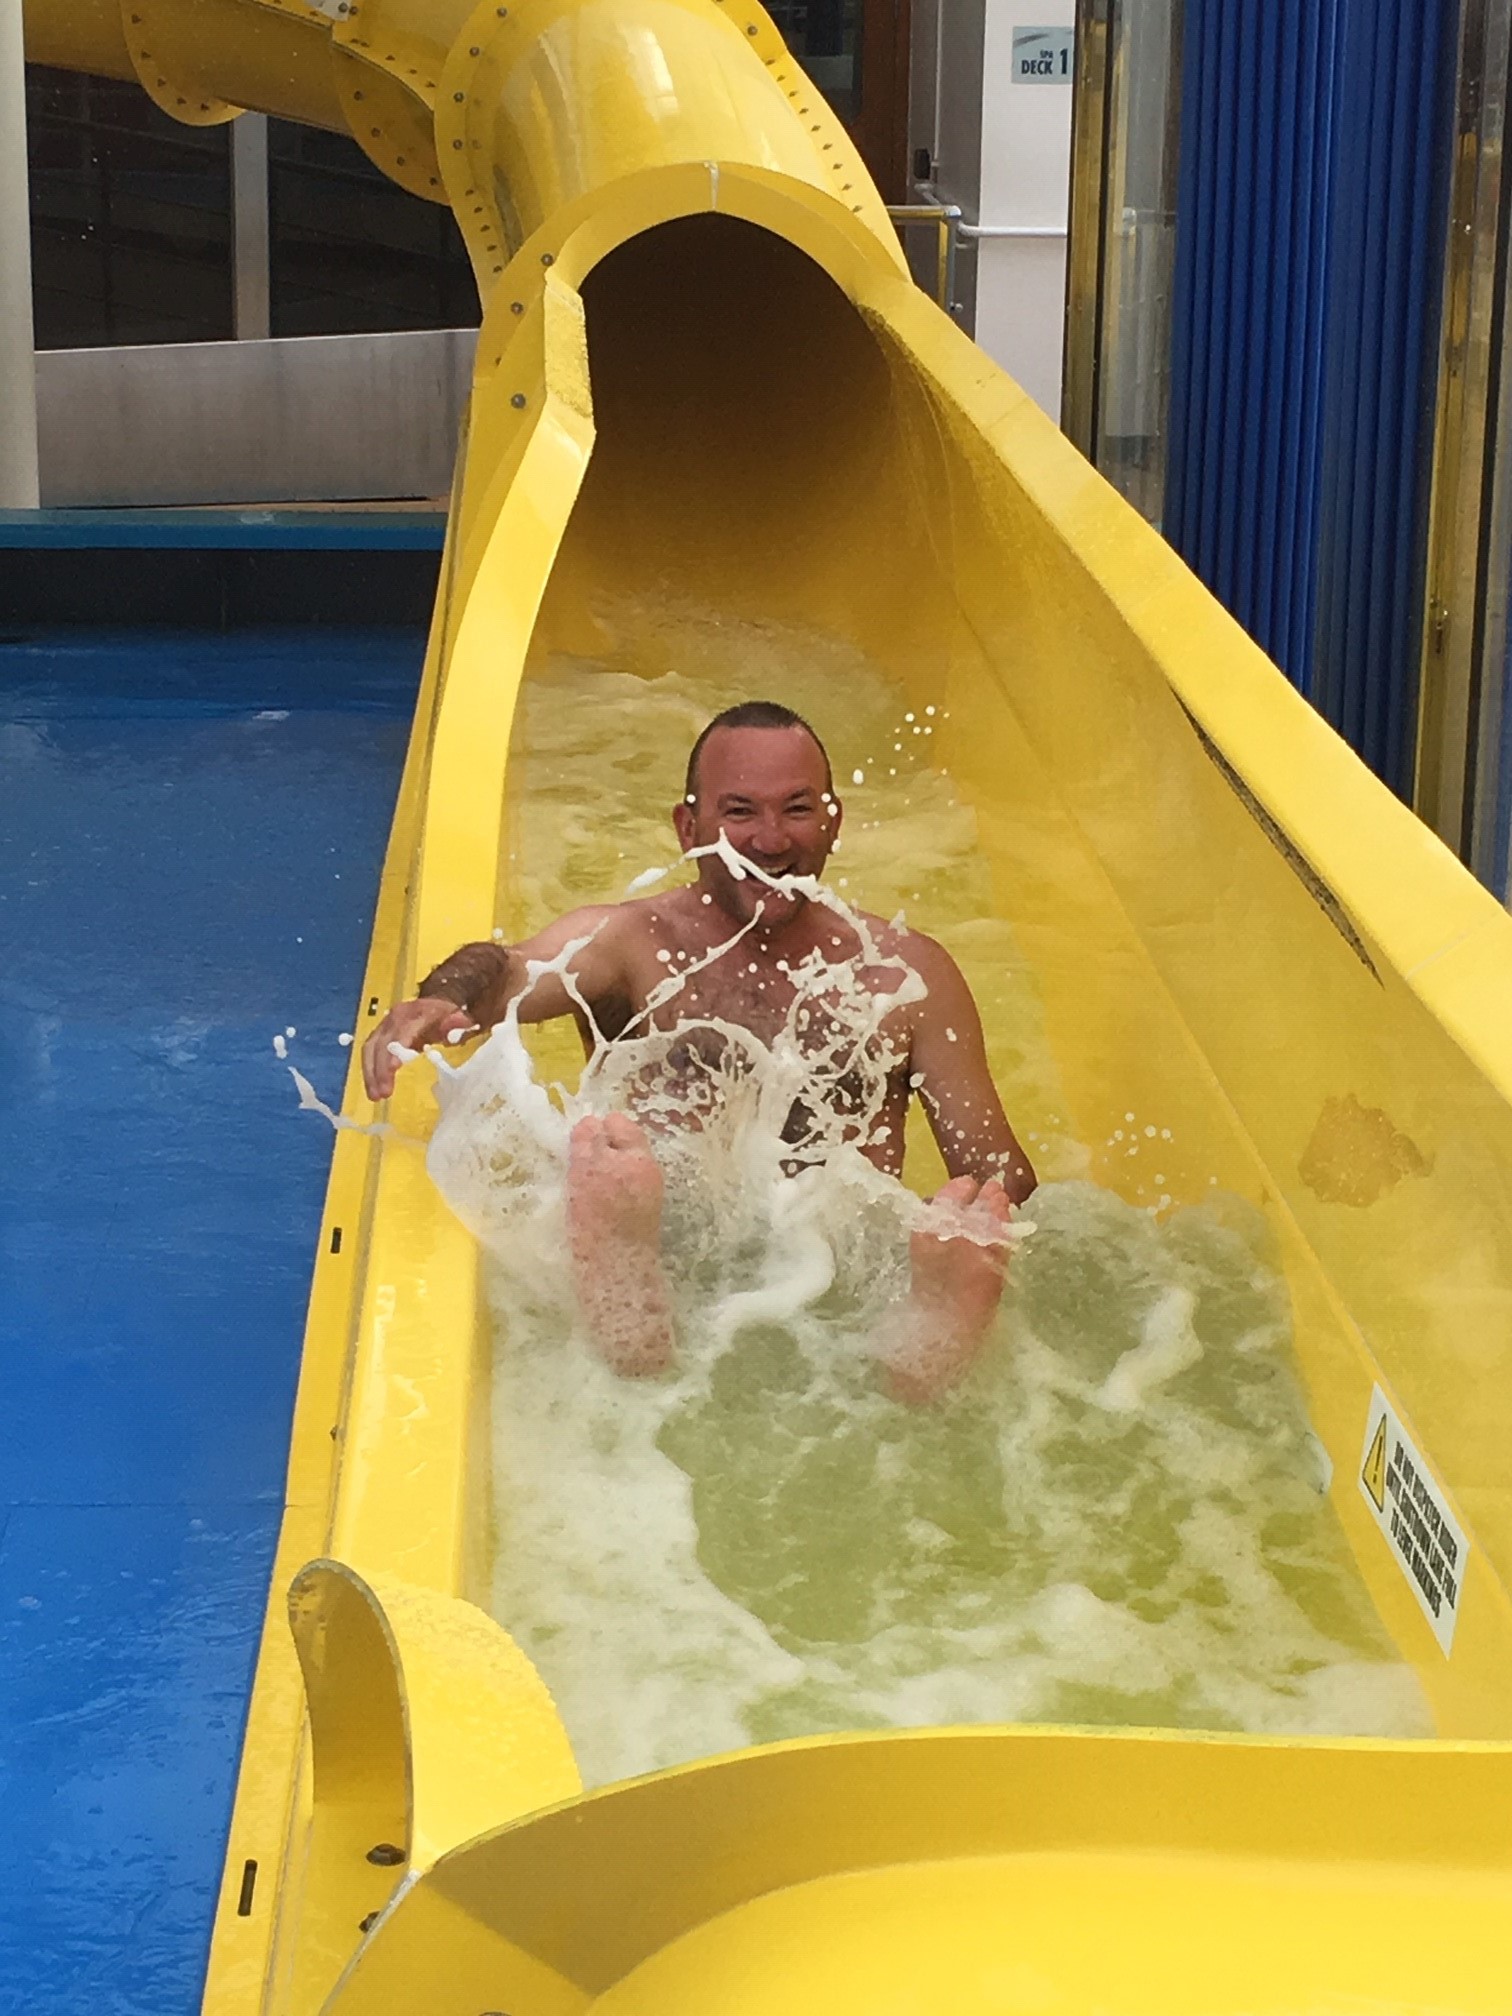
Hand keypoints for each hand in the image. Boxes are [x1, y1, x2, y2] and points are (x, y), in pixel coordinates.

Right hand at [361, 996, 476, 1099]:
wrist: (438, 1000)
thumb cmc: (449, 1015)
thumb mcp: (459, 1017)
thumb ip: (458, 1023)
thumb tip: (454, 1027)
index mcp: (416, 1013)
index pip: (401, 1032)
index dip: (395, 1049)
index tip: (393, 1069)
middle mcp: (396, 1017)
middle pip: (381, 1043)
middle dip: (380, 1069)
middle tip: (383, 1094)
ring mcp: (385, 1025)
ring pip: (370, 1048)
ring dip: (370, 1073)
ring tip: (375, 1096)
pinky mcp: (379, 1033)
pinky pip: (370, 1052)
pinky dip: (370, 1070)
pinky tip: (374, 1088)